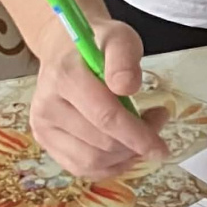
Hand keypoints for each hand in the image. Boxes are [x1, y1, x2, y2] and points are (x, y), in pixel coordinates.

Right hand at [30, 20, 167, 178]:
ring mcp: (43, 126)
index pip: (106, 117)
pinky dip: (109, 166)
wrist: (65, 50)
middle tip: (155, 122)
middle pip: (103, 144)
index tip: (162, 147)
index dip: (139, 137)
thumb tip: (126, 87)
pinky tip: (123, 149)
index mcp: (65, 77)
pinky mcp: (45, 141)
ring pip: (93, 161)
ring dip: (125, 156)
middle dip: (137, 142)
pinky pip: (82, 168)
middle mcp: (47, 106)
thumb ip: (124, 58)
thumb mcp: (120, 38)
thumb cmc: (97, 45)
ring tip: (139, 134)